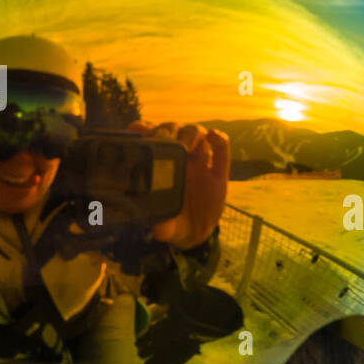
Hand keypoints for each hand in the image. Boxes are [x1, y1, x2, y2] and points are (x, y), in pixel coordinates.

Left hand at [129, 121, 229, 249]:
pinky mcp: (218, 173)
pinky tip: (214, 137)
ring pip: (195, 133)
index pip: (148, 135)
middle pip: (172, 129)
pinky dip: (219, 140)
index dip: (143, 129)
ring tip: (186, 146)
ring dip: (190, 134)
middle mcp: (178, 158)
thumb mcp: (167, 227)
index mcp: (158, 165)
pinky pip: (222, 149)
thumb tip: (159, 229)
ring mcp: (199, 163)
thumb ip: (163, 227)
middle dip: (168, 131)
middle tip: (164, 142)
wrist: (195, 234)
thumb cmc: (173, 224)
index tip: (140, 135)